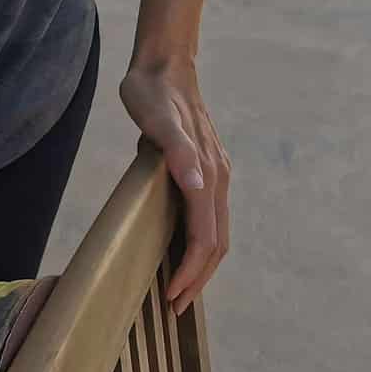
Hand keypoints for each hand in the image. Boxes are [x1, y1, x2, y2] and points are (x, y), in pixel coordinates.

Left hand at [120, 56, 230, 314]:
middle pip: (217, 242)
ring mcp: (215, 174)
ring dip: (201, 265)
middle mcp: (217, 177)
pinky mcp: (206, 170)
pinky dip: (199, 243)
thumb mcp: (156, 119)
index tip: (173, 296)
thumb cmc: (153, 92)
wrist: (165, 64)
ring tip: (179, 289)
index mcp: (207, 172)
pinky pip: (208, 217)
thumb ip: (176, 150)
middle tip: (175, 307)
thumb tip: (197, 184)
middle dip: (199, 278)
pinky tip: (181, 250)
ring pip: (216, 232)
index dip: (192, 270)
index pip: (206, 237)